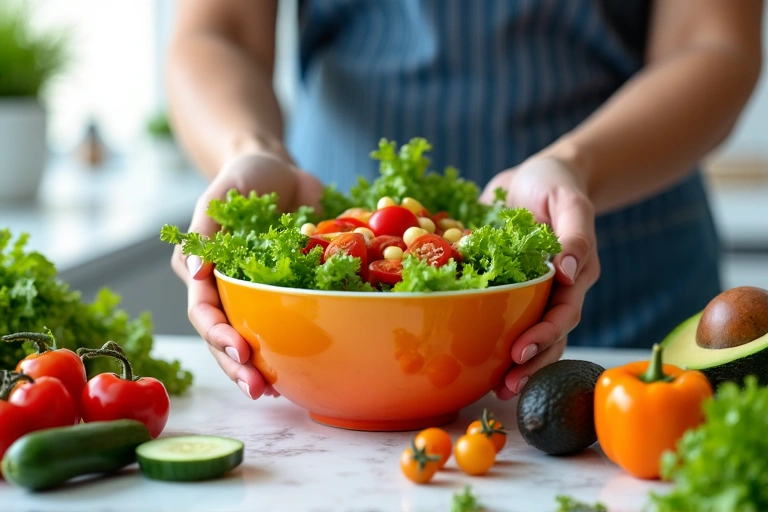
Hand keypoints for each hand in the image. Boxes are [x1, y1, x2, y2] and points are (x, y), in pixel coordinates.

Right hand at [171, 151, 323, 398]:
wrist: (280, 167)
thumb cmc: (243, 177)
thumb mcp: (220, 196)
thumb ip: (203, 233)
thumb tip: (193, 274)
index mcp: (204, 271)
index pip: (205, 311)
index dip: (219, 335)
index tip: (241, 353)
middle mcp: (226, 289)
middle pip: (224, 336)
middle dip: (237, 366)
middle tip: (259, 389)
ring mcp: (254, 293)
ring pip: (250, 339)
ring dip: (258, 368)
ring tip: (273, 392)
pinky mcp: (284, 290)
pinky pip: (282, 325)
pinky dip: (285, 350)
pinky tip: (294, 374)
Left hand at [480, 156, 600, 398]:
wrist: (537, 175)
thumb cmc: (558, 185)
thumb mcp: (570, 201)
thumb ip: (576, 233)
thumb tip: (571, 271)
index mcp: (575, 276)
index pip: (563, 314)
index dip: (543, 337)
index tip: (520, 354)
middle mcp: (554, 290)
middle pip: (548, 336)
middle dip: (530, 364)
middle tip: (506, 387)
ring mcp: (530, 291)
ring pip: (526, 333)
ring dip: (513, 363)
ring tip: (495, 388)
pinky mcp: (505, 284)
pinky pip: (497, 313)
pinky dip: (487, 334)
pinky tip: (471, 357)